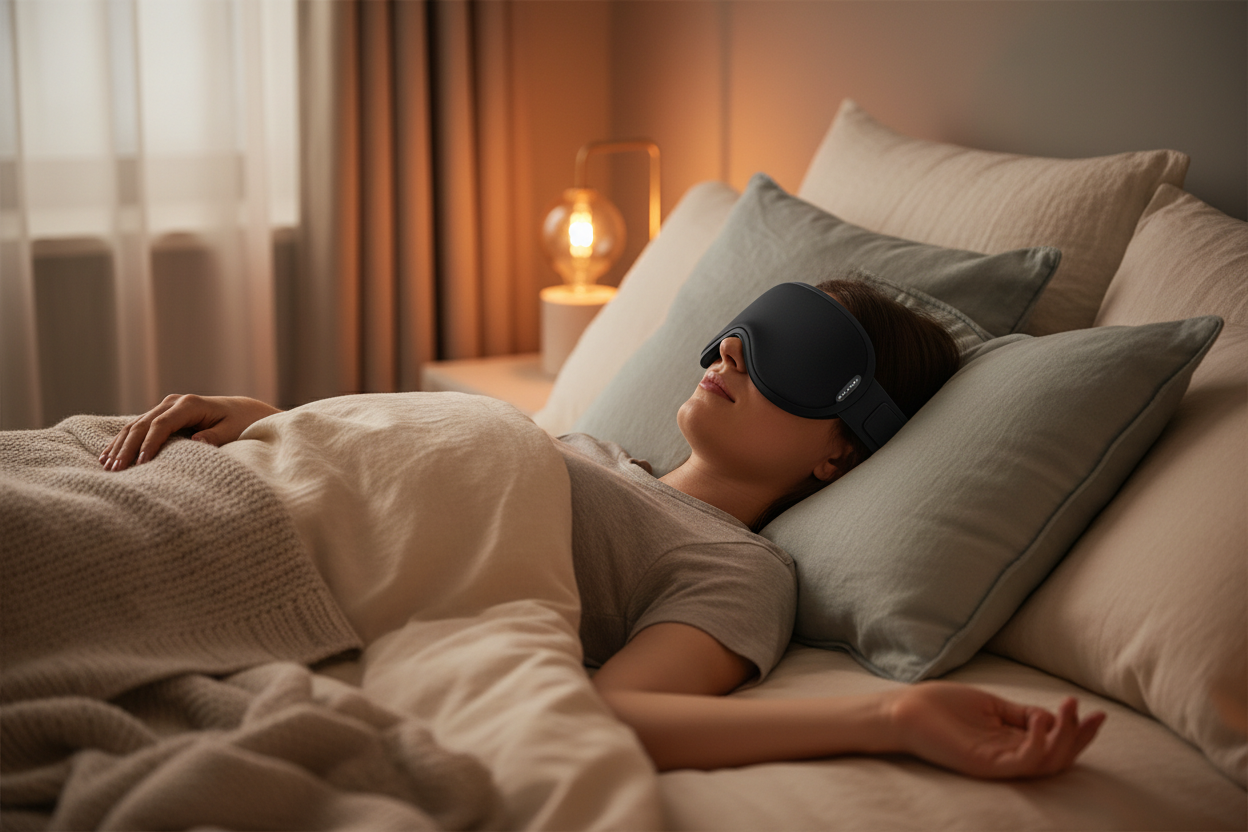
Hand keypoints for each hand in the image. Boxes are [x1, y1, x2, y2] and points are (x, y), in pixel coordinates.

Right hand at [100, 394, 280, 470]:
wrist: (243, 411)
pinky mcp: (161, 415)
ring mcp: (165, 407)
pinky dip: (122, 441)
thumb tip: (196, 443)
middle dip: (127, 447)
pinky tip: (108, 456)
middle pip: (142, 424)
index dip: (149, 443)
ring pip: (135, 425)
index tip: (141, 464)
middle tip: (116, 470)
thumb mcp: (233, 430)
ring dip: (120, 445)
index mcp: (190, 404)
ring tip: (107, 466)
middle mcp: (174, 403)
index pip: (162, 424)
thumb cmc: (241, 423)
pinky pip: (137, 428)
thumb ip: (215, 436)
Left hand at [889, 681, 1105, 778]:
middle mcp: (1007, 758)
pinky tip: (1043, 719)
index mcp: (1010, 744)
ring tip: (1066, 710)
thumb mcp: (991, 706)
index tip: (1098, 714)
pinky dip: (1039, 744)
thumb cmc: (941, 707)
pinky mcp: (984, 765)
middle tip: (1086, 712)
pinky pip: (1022, 762)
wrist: (904, 710)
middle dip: (1079, 737)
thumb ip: (1021, 714)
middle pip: (1058, 759)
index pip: (1055, 745)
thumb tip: (1052, 716)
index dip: (1079, 733)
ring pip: (1046, 763)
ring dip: (1064, 737)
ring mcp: (997, 764)